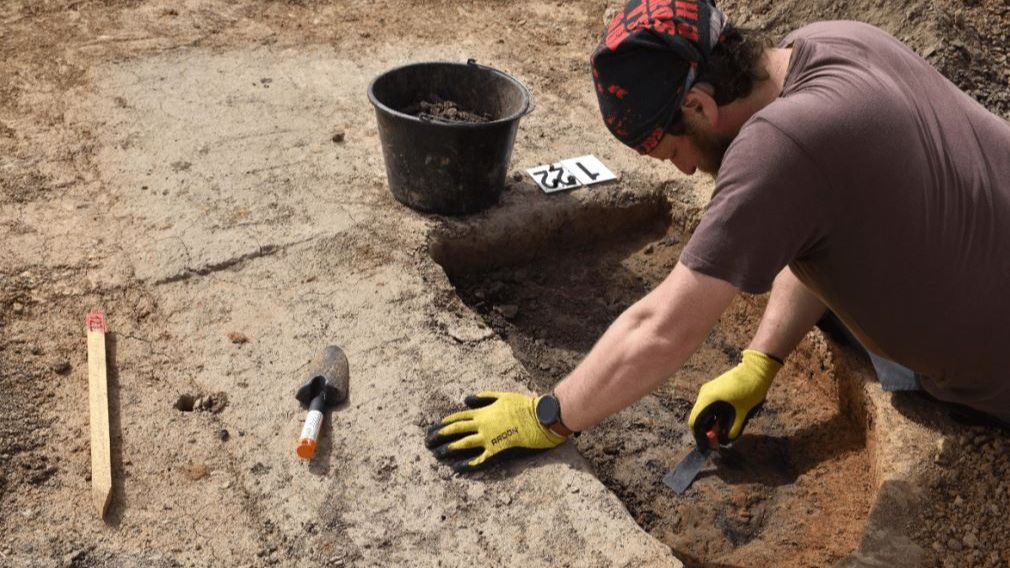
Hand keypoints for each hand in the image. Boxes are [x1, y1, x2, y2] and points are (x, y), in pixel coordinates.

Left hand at [425, 391, 565, 472]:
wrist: (541, 417)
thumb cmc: (523, 405)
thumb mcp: (501, 396)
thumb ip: (482, 398)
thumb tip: (465, 400)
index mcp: (483, 411)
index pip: (458, 417)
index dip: (444, 423)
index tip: (433, 428)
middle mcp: (482, 424)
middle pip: (456, 430)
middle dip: (440, 436)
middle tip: (427, 442)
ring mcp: (489, 438)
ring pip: (463, 444)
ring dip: (448, 449)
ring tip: (436, 454)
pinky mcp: (498, 450)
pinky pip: (479, 458)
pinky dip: (467, 463)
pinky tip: (456, 468)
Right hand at [688, 349, 781, 442]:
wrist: (756, 369)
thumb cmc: (749, 391)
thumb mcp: (742, 414)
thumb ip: (732, 430)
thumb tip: (724, 441)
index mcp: (708, 400)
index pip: (694, 423)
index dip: (699, 437)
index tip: (707, 446)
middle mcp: (704, 394)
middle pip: (698, 418)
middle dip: (706, 431)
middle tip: (718, 440)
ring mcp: (708, 390)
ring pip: (704, 412)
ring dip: (711, 423)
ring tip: (724, 429)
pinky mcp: (714, 388)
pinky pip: (709, 405)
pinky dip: (714, 415)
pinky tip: (726, 419)